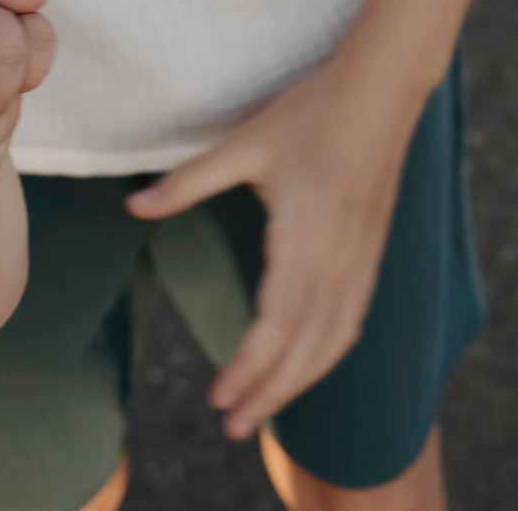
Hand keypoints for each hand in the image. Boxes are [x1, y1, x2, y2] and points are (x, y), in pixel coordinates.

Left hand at [126, 64, 421, 438]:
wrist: (382, 91)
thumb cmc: (311, 113)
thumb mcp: (244, 143)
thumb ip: (188, 182)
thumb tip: (134, 207)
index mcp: (304, 239)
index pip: (274, 326)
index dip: (248, 368)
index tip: (218, 398)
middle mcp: (336, 259)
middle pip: (303, 349)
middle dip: (269, 393)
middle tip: (233, 425)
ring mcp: (359, 259)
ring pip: (331, 341)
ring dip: (299, 382)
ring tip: (265, 409)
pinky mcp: (371, 252)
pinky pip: (352, 319)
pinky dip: (329, 353)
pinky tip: (311, 364)